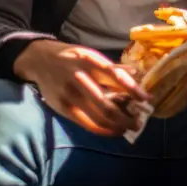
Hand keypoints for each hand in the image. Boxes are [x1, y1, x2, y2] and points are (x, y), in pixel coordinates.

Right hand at [14, 39, 150, 136]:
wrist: (40, 60)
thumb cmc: (71, 57)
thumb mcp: (90, 55)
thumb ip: (111, 66)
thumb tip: (137, 72)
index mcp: (90, 60)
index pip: (116, 77)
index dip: (133, 90)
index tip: (147, 99)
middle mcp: (79, 78)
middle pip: (107, 104)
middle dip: (127, 116)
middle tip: (139, 122)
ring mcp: (69, 94)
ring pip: (98, 116)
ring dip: (117, 125)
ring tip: (127, 128)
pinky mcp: (62, 107)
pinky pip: (86, 124)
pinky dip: (102, 130)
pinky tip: (112, 130)